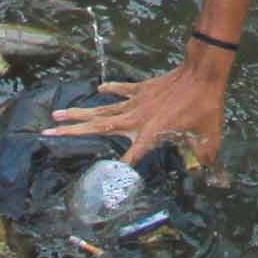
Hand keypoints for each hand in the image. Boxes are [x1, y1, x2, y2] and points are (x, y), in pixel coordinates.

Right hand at [52, 54, 231, 170]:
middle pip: (98, 127)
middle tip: (48, 133)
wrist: (201, 74)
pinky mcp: (141, 88)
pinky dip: (109, 89)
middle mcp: (136, 119)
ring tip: (57, 115)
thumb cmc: (204, 106)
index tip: (105, 184)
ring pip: (101, 109)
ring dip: (79, 113)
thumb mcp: (207, 137)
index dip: (118, 172)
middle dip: (72, 132)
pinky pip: (121, 89)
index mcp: (149, 135)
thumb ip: (205, 157)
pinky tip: (97, 90)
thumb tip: (210, 174)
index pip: (129, 158)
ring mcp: (136, 102)